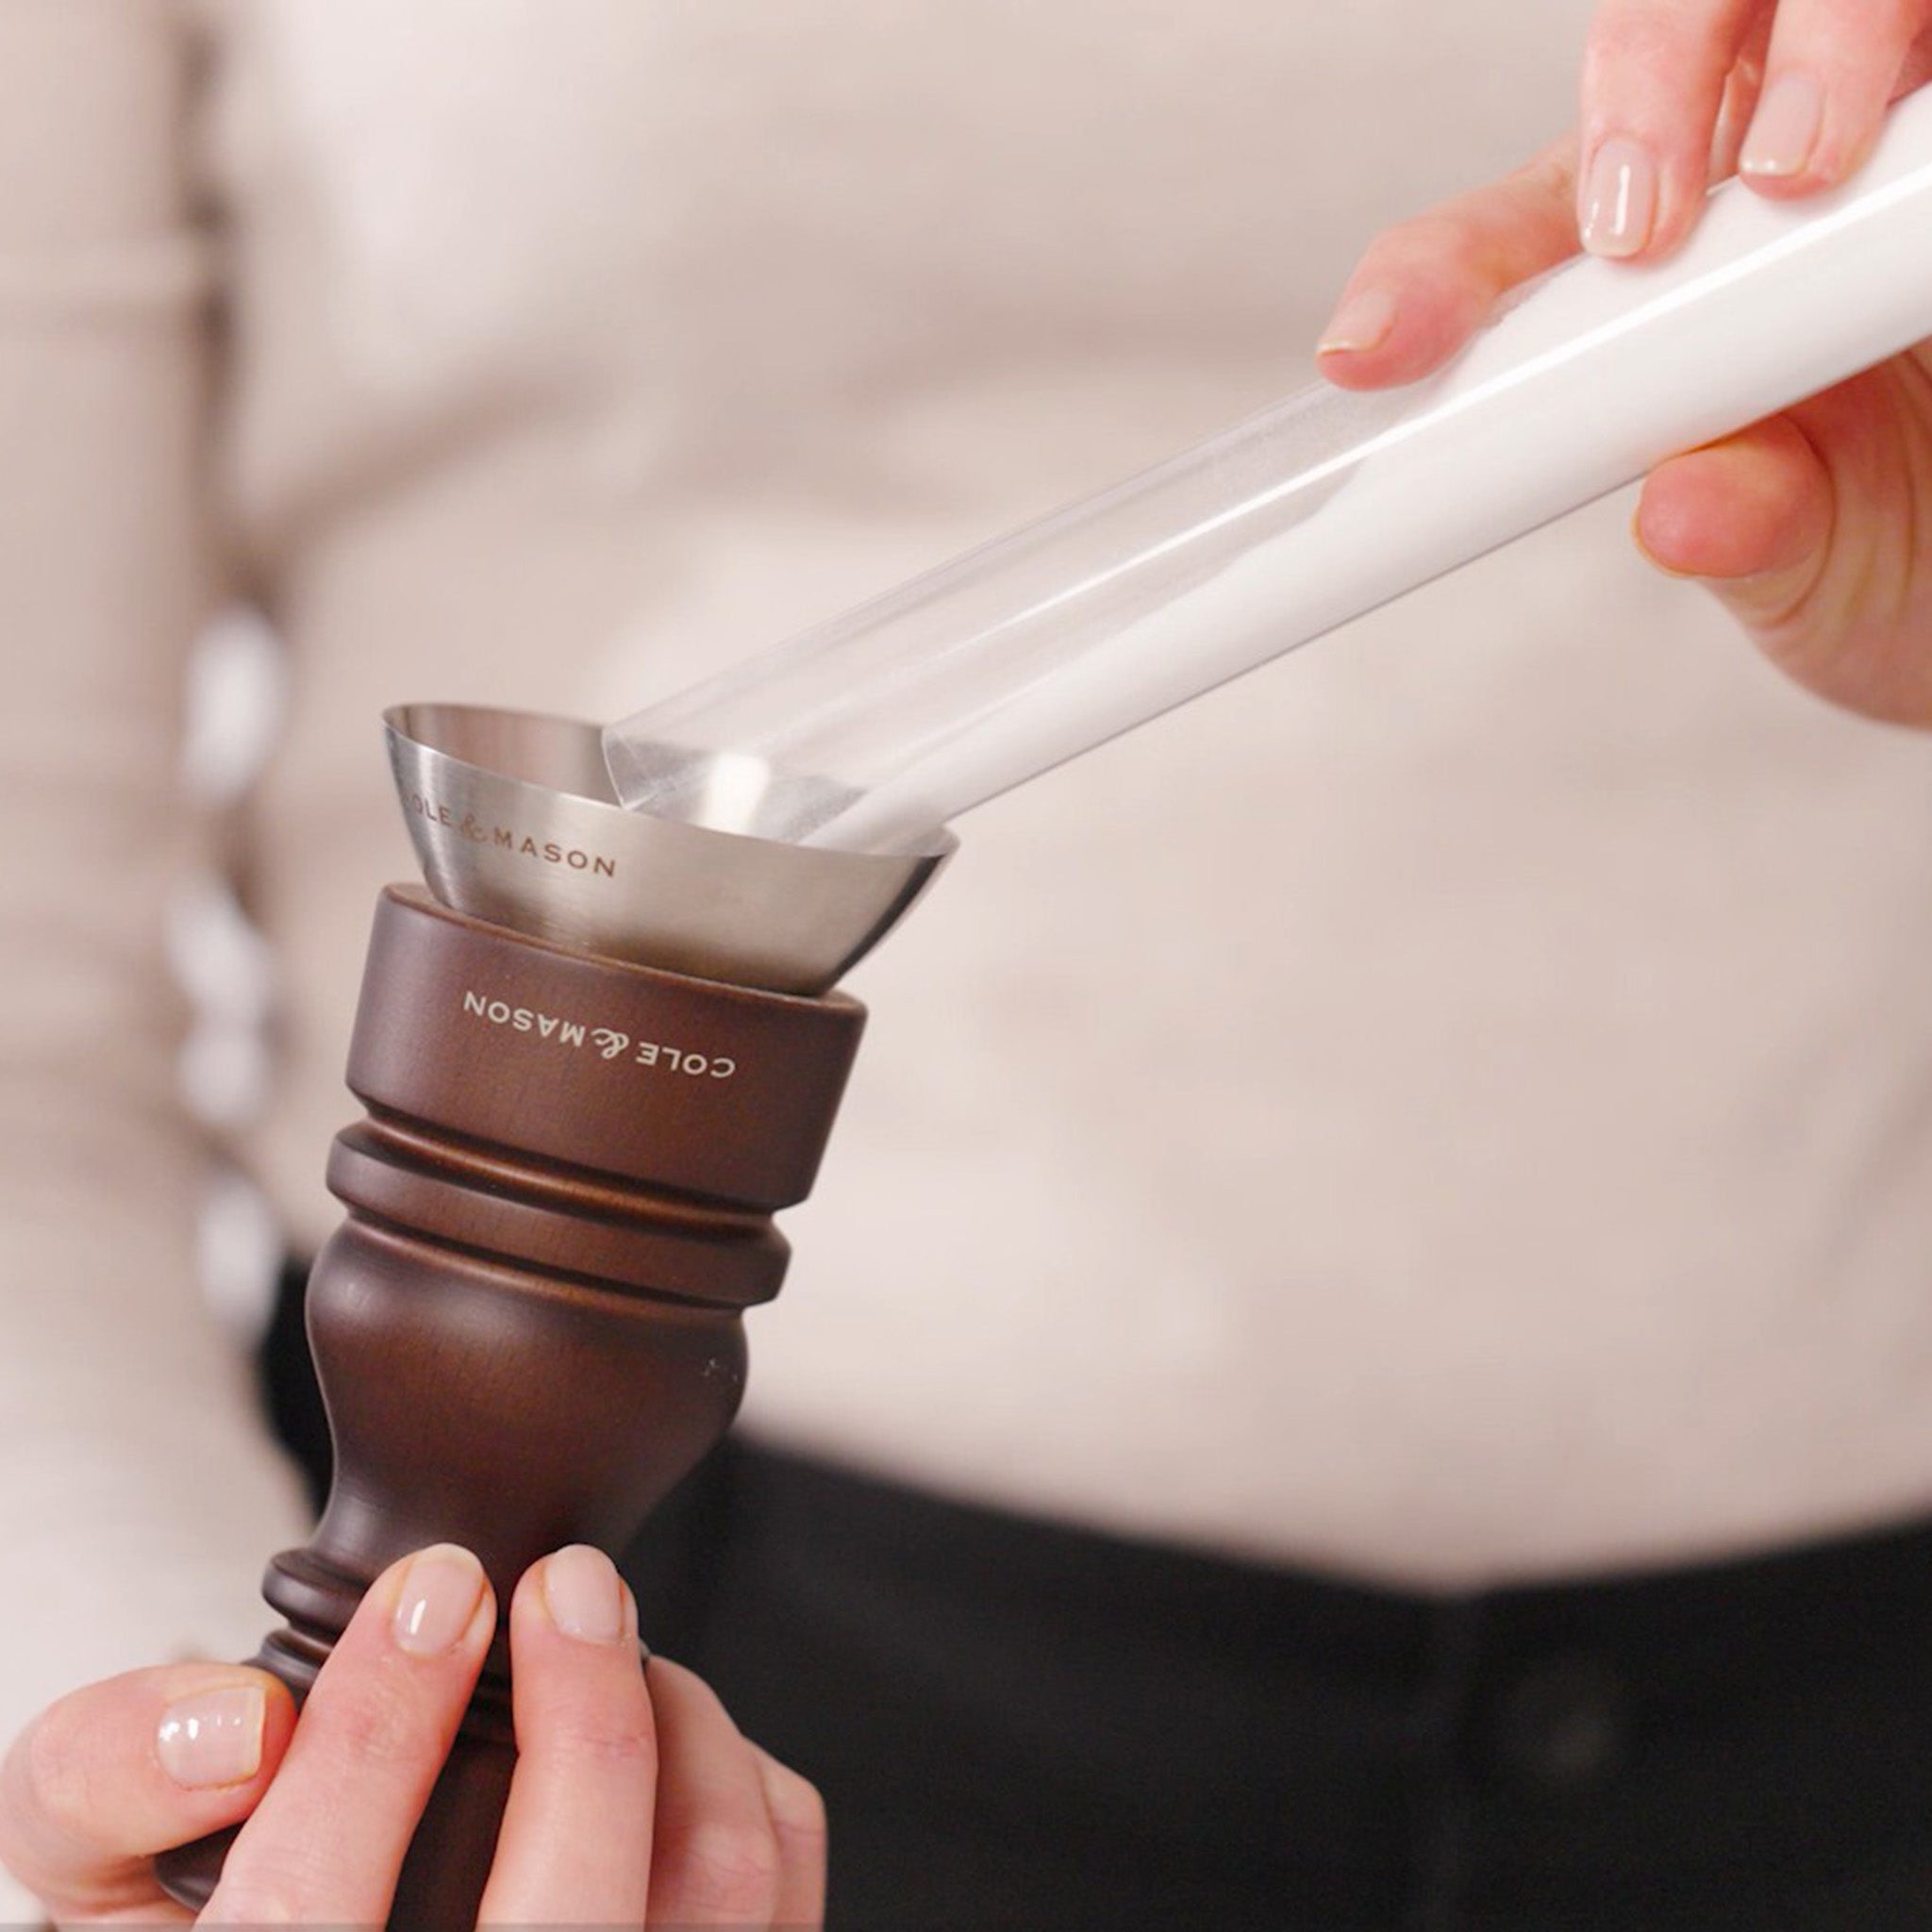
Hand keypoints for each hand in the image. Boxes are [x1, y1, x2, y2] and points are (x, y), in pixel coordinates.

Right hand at [0, 1543, 824, 1927]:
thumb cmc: (221, 1909)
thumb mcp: (110, 1859)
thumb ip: (112, 1774)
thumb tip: (235, 1720)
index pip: (309, 1916)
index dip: (372, 1733)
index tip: (432, 1590)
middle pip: (563, 1928)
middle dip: (583, 1715)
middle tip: (566, 1581)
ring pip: (706, 1888)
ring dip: (681, 1730)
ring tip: (613, 1646)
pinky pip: (774, 1892)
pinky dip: (744, 1782)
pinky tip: (672, 1731)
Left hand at [1316, 5, 1931, 727]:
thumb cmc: (1887, 525)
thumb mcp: (1813, 552)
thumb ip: (1752, 527)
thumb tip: (1686, 514)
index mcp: (1645, 268)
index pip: (1500, 240)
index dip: (1434, 278)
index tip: (1373, 352)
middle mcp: (1748, 162)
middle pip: (1659, 29)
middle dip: (1638, 91)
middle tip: (1644, 230)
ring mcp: (1879, 112)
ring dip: (1810, 41)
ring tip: (1800, 168)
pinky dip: (1926, 79)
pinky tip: (1923, 160)